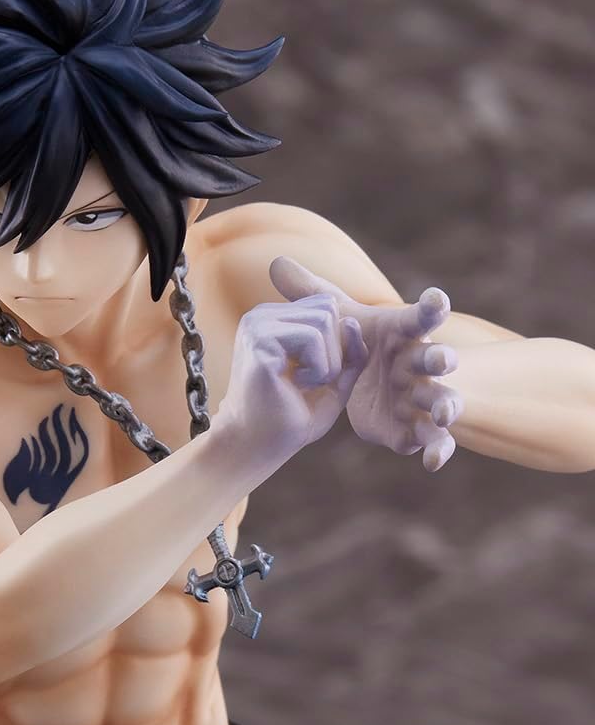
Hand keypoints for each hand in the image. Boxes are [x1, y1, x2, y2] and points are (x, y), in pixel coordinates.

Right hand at [215, 290, 368, 472]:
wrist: (260, 445)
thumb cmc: (292, 416)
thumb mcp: (334, 379)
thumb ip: (350, 351)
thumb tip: (353, 320)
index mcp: (276, 319)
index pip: (327, 306)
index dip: (337, 343)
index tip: (315, 376)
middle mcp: (262, 315)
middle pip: (328, 309)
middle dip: (333, 351)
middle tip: (310, 382)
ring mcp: (258, 325)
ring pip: (324, 321)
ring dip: (326, 363)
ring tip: (302, 385)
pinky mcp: (260, 340)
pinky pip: (312, 338)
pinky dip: (317, 369)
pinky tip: (295, 386)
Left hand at [269, 256, 462, 471]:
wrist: (378, 385)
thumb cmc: (365, 343)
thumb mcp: (338, 319)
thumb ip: (311, 294)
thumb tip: (277, 261)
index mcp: (403, 334)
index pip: (420, 316)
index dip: (430, 307)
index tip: (436, 299)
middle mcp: (419, 363)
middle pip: (437, 359)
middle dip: (442, 358)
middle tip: (443, 359)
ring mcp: (421, 397)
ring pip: (443, 400)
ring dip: (447, 405)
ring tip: (445, 412)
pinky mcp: (414, 428)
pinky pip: (433, 441)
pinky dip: (438, 450)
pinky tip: (432, 463)